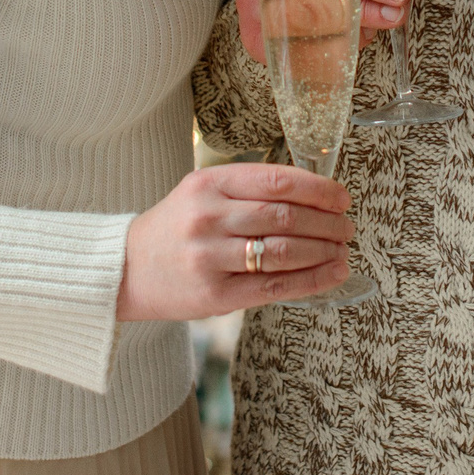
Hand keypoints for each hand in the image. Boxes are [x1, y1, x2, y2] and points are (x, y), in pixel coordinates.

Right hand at [115, 161, 355, 319]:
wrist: (126, 270)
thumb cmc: (176, 228)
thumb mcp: (201, 193)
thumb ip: (248, 190)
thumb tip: (314, 194)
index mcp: (209, 183)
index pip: (277, 180)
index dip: (318, 190)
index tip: (341, 198)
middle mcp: (208, 217)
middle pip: (286, 217)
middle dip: (327, 223)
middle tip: (347, 227)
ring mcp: (210, 257)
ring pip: (284, 251)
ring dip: (324, 251)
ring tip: (342, 250)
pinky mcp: (214, 294)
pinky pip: (274, 287)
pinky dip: (311, 280)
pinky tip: (332, 273)